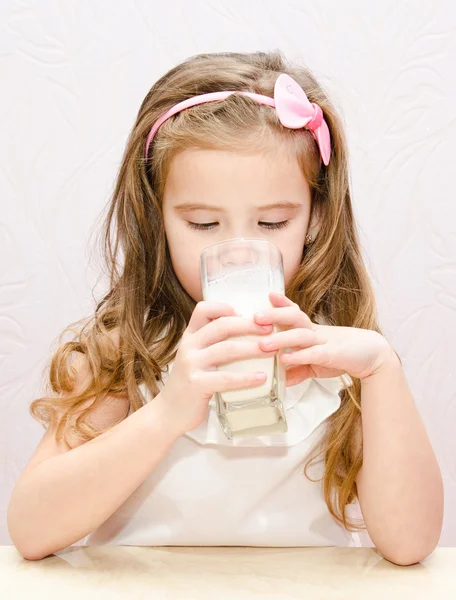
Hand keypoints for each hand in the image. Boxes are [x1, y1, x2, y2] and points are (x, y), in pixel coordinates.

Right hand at [159, 301, 275, 434]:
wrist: (169, 413)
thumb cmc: (191, 383)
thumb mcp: (196, 357)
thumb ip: (212, 344)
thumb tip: (248, 333)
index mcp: (190, 336)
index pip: (203, 309)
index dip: (225, 307)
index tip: (247, 313)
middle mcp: (189, 346)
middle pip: (222, 326)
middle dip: (249, 325)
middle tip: (270, 329)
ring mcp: (191, 364)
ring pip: (227, 349)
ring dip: (253, 348)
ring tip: (271, 350)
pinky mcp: (197, 384)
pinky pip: (226, 378)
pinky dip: (246, 377)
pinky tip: (261, 378)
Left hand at [255, 292, 393, 384]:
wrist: (374, 357)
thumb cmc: (342, 355)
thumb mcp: (315, 363)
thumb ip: (297, 368)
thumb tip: (279, 379)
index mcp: (310, 330)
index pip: (293, 312)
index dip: (280, 304)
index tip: (267, 295)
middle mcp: (315, 331)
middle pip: (293, 318)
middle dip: (273, 316)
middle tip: (254, 316)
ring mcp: (324, 341)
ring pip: (300, 335)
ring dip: (280, 339)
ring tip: (263, 344)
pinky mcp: (332, 355)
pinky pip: (314, 354)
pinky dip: (299, 356)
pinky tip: (286, 359)